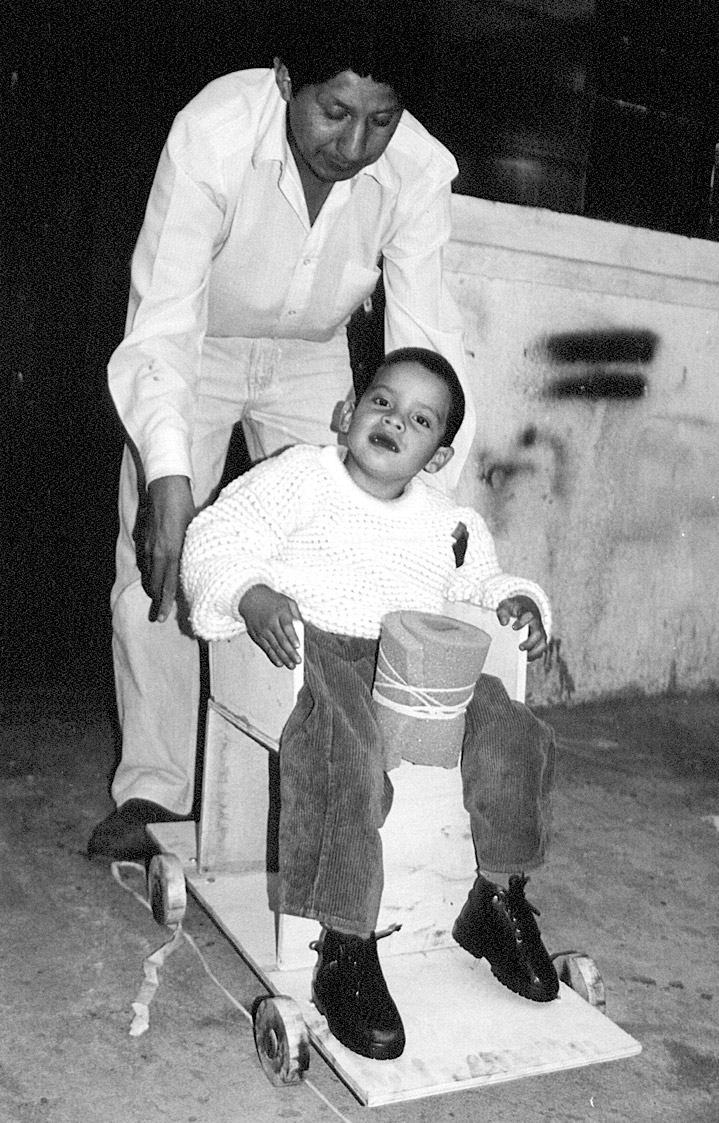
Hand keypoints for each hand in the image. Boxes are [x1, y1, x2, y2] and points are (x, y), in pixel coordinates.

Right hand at [143, 475, 195, 622]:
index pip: (168, 584)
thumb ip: (193, 550)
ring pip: (148, 573)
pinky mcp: (143, 538)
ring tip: (156, 597)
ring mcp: (148, 545)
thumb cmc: (186, 508)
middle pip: (155, 584)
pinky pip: (144, 561)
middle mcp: (158, 552)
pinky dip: (148, 571)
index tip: (161, 617)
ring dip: (152, 587)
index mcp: (173, 552)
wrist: (166, 488)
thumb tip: (196, 565)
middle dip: (156, 601)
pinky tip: (151, 575)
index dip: (164, 602)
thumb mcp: (196, 530)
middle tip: (157, 616)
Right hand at [239, 585, 302, 667]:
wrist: (251, 598)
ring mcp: (262, 630)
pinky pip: (266, 648)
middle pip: (281, 640)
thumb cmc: (272, 601)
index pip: (287, 626)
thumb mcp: (287, 602)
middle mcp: (270, 622)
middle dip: (290, 652)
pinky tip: (279, 663)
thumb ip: (296, 614)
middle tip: (298, 661)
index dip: (292, 637)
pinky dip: (273, 657)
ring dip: (283, 657)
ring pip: (274, 646)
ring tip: (291, 665)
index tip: (298, 646)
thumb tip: (302, 628)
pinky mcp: (257, 636)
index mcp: (280, 612)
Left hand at [496, 596, 547, 661]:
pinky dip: (535, 656)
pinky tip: (525, 659)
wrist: (524, 607)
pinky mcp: (540, 640)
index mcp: (528, 613)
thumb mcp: (505, 607)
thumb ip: (503, 613)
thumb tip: (504, 623)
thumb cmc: (513, 608)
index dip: (522, 622)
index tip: (513, 628)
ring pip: (542, 644)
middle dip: (530, 642)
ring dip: (534, 652)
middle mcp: (537, 623)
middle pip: (538, 633)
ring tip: (524, 658)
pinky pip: (540, 650)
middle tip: (520, 647)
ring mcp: (540, 632)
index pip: (528, 616)